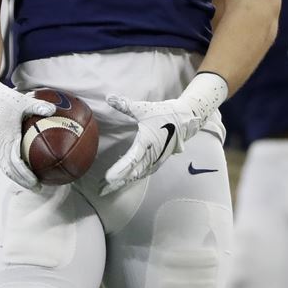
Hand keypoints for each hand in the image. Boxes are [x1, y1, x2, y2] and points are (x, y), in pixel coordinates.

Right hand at [0, 80, 55, 189]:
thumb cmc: (3, 99)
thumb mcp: (21, 101)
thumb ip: (38, 106)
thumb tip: (54, 110)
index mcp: (7, 140)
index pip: (15, 164)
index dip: (25, 175)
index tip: (36, 182)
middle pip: (10, 171)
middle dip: (23, 181)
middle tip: (38, 187)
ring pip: (6, 167)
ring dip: (18, 176)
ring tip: (32, 182)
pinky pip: (3, 159)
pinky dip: (13, 167)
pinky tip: (24, 167)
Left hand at [100, 72, 226, 195]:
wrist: (185, 120)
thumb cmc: (164, 113)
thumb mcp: (144, 108)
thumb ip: (125, 105)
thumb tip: (109, 97)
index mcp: (147, 143)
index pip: (131, 160)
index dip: (119, 170)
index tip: (108, 178)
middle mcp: (152, 155)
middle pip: (132, 173)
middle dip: (117, 182)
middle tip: (101, 190)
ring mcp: (156, 160)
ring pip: (138, 175)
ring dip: (124, 182)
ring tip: (109, 189)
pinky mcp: (159, 160)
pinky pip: (144, 173)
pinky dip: (133, 178)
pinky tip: (126, 181)